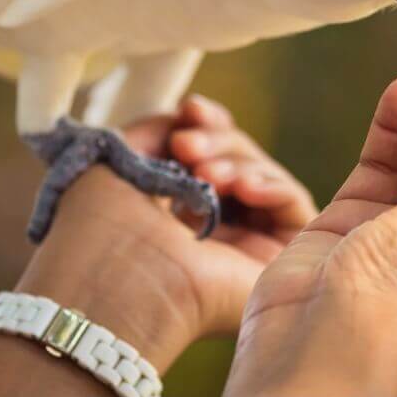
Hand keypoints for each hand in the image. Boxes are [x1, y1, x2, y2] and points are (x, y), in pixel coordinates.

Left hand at [0, 96, 316, 394]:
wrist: (115, 287)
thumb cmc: (102, 231)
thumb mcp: (122, 160)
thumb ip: (159, 128)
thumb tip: (189, 115)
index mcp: (179, 210)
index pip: (213, 153)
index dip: (208, 125)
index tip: (189, 109)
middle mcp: (215, 228)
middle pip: (241, 159)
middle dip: (217, 141)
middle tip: (184, 146)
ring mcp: (247, 245)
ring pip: (265, 176)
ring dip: (236, 163)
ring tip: (202, 175)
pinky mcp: (276, 261)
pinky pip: (295, 205)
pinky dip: (271, 186)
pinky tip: (241, 190)